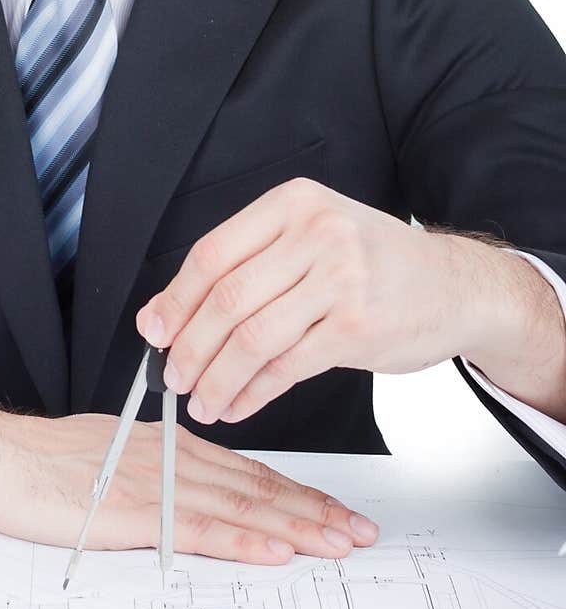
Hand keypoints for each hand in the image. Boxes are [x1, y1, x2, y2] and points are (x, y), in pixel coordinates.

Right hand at [0, 406, 378, 563]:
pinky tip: (273, 550)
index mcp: (172, 445)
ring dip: (295, 527)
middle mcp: (174, 459)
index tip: (337, 511)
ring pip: (241, 507)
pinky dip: (242, 540)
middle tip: (358, 531)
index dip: (300, 492)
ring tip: (336, 543)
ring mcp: (157, 485)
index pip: (251, 471)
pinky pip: (199, 528)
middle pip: (259, 487)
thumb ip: (161, 467)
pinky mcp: (133, 512)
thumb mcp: (115, 453)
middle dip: (315, 511)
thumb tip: (197, 486)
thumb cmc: (44, 459)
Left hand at [135, 177, 489, 426]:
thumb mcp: (313, 235)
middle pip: (227, 299)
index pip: (213, 253)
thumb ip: (249, 264)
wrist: (454, 285)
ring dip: (217, 378)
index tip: (153, 331)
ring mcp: (341, 280)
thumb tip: (169, 312)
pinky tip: (239, 405)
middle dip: (190, 347)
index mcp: (293, 204)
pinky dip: (253, 393)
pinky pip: (287, 367)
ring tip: (202, 400)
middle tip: (172, 376)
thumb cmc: (373, 262)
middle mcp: (317, 234)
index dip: (175, 299)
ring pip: (253, 338)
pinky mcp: (357, 328)